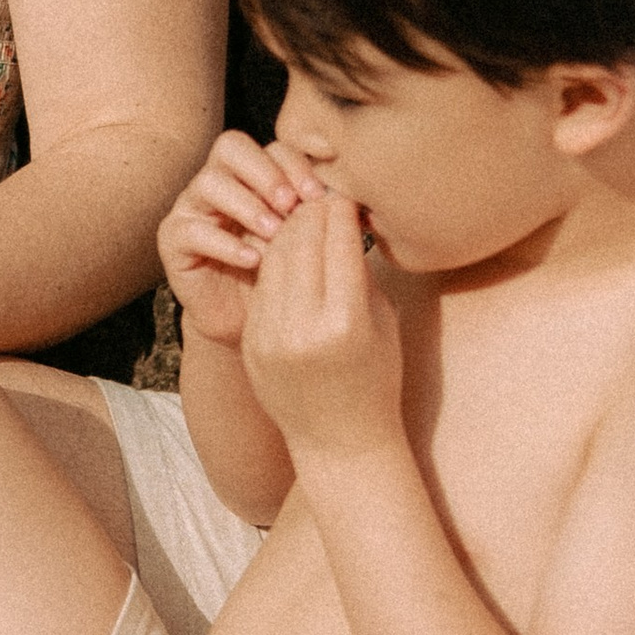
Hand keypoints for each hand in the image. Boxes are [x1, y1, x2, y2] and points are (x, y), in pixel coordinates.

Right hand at [157, 129, 309, 345]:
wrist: (252, 323)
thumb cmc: (285, 276)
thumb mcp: (306, 241)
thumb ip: (318, 213)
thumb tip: (344, 195)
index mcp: (253, 175)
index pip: (269, 147)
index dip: (294, 164)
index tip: (319, 195)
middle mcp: (219, 182)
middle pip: (231, 147)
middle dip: (266, 173)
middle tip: (292, 206)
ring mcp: (192, 208)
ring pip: (209, 183)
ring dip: (247, 205)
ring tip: (274, 234)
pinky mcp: (172, 239)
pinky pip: (191, 230)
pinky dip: (225, 243)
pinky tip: (253, 260)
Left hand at [238, 179, 402, 457]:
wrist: (338, 442)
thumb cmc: (376, 378)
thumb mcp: (382, 321)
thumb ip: (360, 269)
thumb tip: (344, 215)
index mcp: (345, 321)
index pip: (338, 238)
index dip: (343, 207)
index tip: (348, 191)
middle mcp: (302, 327)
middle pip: (301, 240)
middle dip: (313, 210)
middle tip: (323, 192)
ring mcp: (270, 335)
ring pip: (274, 256)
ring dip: (289, 229)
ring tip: (305, 215)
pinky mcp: (251, 341)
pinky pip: (262, 283)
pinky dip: (275, 260)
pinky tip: (288, 249)